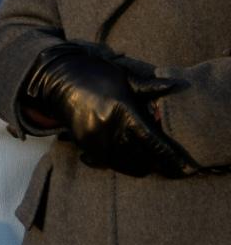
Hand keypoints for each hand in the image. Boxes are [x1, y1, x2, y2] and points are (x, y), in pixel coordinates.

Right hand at [25, 42, 194, 177]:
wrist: (59, 80)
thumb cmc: (97, 76)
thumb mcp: (124, 78)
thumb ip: (149, 88)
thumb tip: (176, 85)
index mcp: (124, 111)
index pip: (153, 141)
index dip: (171, 158)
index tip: (186, 169)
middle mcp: (109, 127)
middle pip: (141, 158)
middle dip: (157, 165)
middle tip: (168, 165)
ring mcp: (94, 138)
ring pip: (124, 164)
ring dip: (139, 166)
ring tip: (148, 162)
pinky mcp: (84, 144)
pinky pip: (106, 162)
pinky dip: (118, 163)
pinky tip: (123, 156)